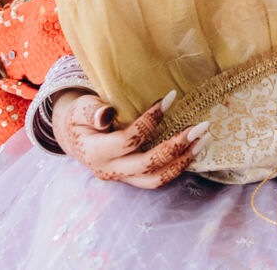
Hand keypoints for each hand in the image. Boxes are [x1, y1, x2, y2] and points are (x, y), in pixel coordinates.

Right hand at [56, 90, 203, 188]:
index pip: (128, 140)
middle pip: (148, 164)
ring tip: (203, 141)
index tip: (170, 97)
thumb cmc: (79, 117)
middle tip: (201, 126)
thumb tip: (107, 115)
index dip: (150, 120)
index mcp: (96, 152)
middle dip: (176, 147)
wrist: (73, 137)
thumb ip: (92, 111)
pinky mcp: (131, 179)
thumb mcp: (80, 109)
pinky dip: (177, 167)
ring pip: (155, 179)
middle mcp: (109, 170)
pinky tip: (194, 151)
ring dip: (182, 162)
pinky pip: (156, 179)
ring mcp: (121, 178)